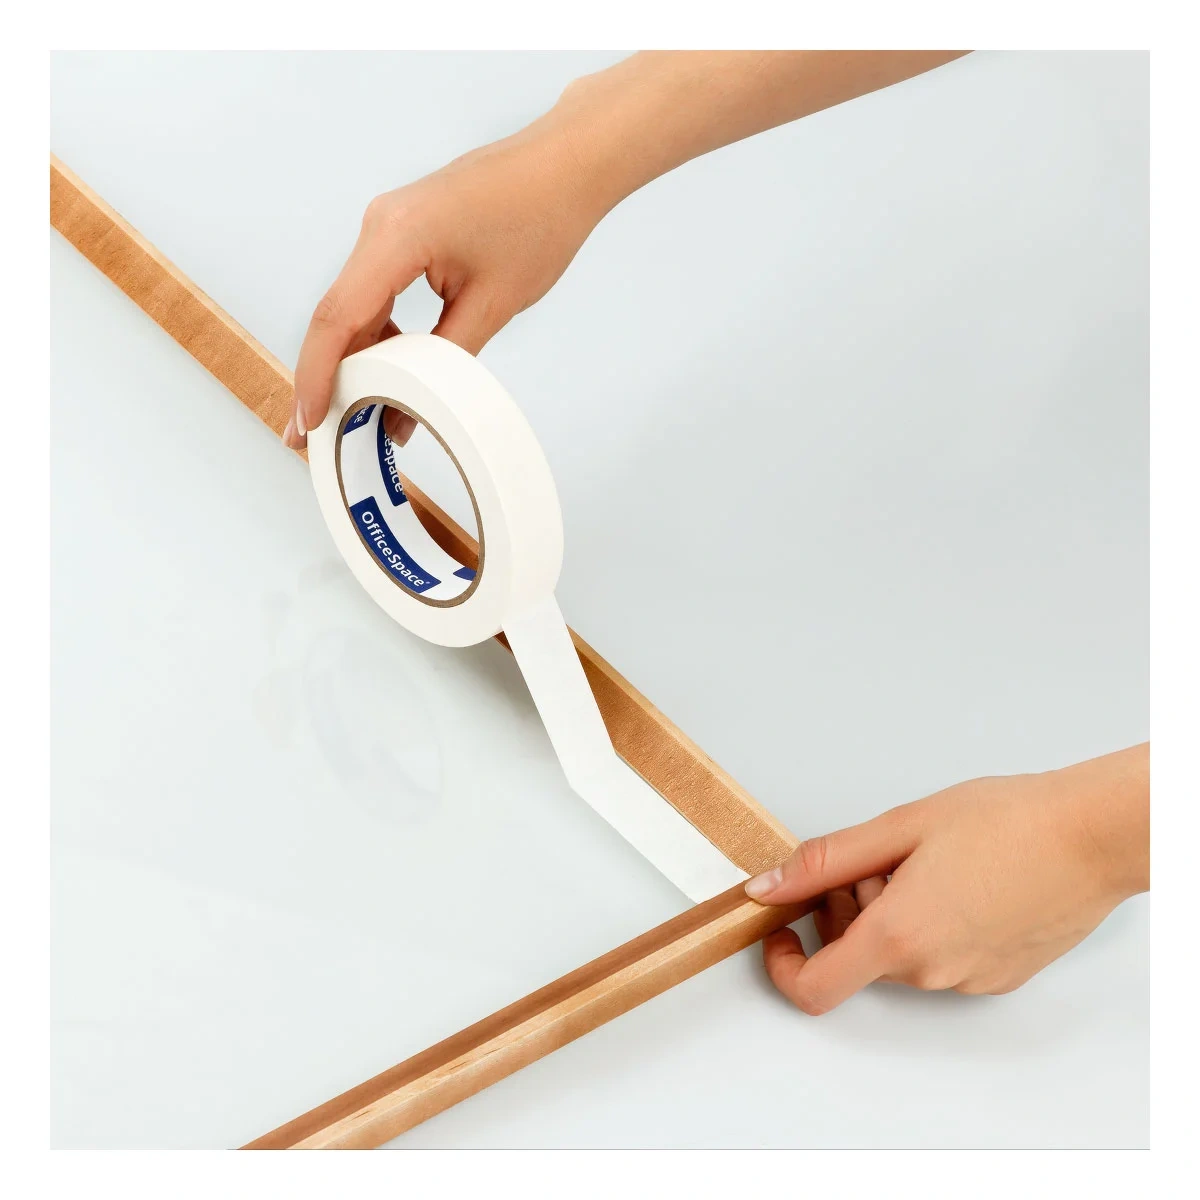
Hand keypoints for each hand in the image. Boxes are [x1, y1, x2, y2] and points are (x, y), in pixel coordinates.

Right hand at [285, 117, 605, 448]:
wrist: (566, 165)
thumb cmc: (539, 220)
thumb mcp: (491, 306)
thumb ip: (444, 359)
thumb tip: (410, 406)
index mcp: (396, 237)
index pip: (337, 318)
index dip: (316, 375)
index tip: (308, 422)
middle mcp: (380, 225)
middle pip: (336, 314)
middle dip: (324, 375)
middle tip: (315, 433)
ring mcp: (388, 225)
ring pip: (354, 305)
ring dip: (353, 357)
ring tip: (356, 410)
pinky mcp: (404, 231)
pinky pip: (376, 289)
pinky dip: (377, 333)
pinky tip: (388, 370)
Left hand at [745, 744, 1148, 1012]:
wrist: (1091, 837)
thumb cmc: (1004, 821)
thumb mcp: (899, 827)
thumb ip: (825, 862)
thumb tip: (768, 887)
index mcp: (899, 936)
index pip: (814, 989)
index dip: (783, 965)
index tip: (783, 929)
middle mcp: (932, 972)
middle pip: (856, 957)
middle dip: (846, 911)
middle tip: (880, 859)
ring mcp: (968, 980)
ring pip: (898, 956)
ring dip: (890, 915)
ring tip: (929, 862)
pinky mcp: (998, 977)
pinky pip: (939, 958)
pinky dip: (928, 926)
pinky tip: (958, 881)